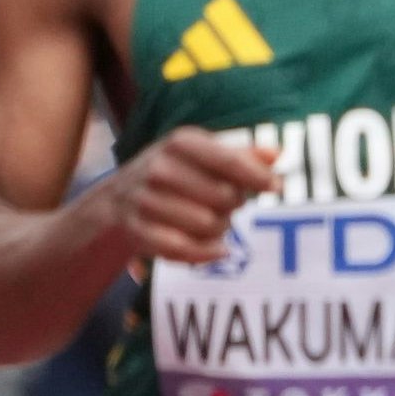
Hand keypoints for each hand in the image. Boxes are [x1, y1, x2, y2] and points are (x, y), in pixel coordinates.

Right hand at [104, 128, 274, 263]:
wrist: (117, 199)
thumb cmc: (176, 172)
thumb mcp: (204, 154)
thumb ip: (242, 155)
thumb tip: (277, 153)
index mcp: (180, 143)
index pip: (229, 161)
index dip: (257, 176)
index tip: (276, 187)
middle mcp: (160, 168)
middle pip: (225, 197)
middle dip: (234, 204)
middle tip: (227, 204)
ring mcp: (146, 199)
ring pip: (209, 225)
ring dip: (220, 229)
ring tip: (212, 221)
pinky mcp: (138, 230)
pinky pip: (185, 249)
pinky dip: (206, 252)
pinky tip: (218, 249)